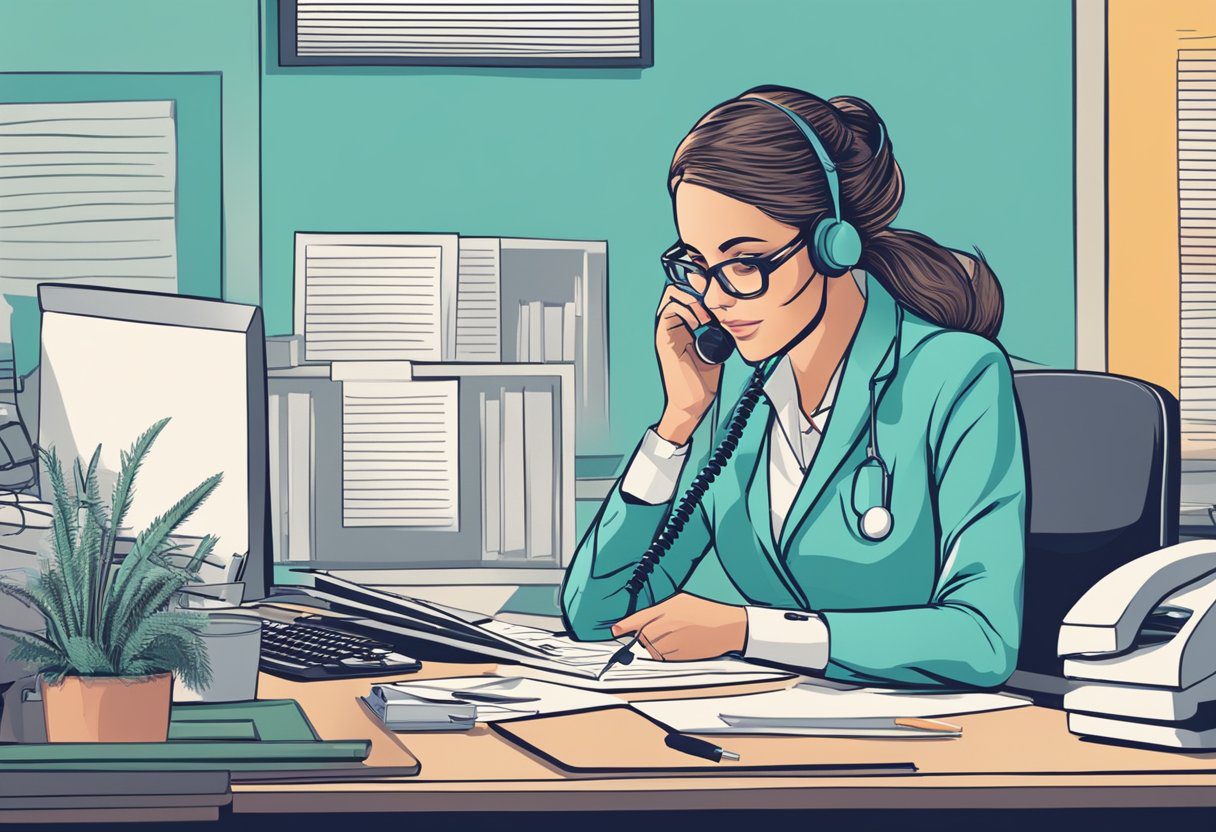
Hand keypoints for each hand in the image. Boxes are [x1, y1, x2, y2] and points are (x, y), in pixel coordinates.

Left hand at [611, 593, 746, 661]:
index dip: (624, 626)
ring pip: (652, 649)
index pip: (637, 619)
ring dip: (656, 646)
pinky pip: (663, 658)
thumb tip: (643, 619)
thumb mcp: (683, 600)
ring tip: (676, 636)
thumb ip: (661, 610)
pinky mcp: (679, 656)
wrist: (728, 627)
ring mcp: (672, 642)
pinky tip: (681, 644)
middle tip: (663, 630)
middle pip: (643, 636)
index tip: (616, 630)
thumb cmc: (707, 611)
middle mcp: (667, 625)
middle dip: (646, 635)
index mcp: (667, 609)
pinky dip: (666, 654)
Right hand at [654, 285, 722, 445]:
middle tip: (715, 304)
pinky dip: (685, 309)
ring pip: (672, 291)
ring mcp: (667, 329)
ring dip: (692, 298)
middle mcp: (674, 324)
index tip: (721, 296)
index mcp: (685, 325)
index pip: (690, 291)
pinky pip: (668, 308)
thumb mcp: (718, 348)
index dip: (704, 286)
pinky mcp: (663, 337)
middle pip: (680, 286)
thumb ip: (719, 329)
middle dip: (699, 288)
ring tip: (706, 316)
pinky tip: (698, 324)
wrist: (693, 403)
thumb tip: (732, 311)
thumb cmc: (704, 381)